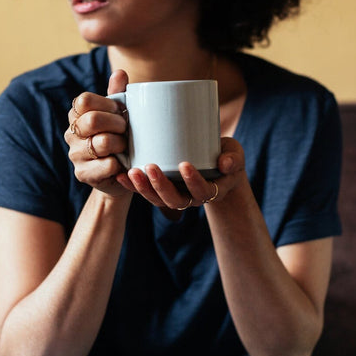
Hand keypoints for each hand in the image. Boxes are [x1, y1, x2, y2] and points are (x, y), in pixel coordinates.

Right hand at [64, 70, 130, 197]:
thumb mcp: (118, 114)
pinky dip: (121, 164)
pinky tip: (123, 163)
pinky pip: (108, 165)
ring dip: (121, 144)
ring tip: (125, 147)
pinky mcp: (83, 174)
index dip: (107, 104)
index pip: (84, 100)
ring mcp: (75, 155)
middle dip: (117, 124)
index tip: (120, 111)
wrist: (121, 173)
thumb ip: (117, 93)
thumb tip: (120, 73)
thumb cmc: (119, 137)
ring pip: (102, 143)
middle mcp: (71, 133)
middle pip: (92, 120)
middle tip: (126, 130)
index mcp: (76, 114)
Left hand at [116, 137, 245, 210]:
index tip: (185, 165)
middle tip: (151, 167)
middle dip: (161, 186)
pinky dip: (132, 186)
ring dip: (143, 188)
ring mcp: (174, 195)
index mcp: (210, 191)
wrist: (218, 167)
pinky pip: (145, 192)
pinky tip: (120, 175)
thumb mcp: (235, 155)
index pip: (202, 192)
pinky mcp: (161, 190)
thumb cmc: (226, 157)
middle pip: (175, 200)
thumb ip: (233, 159)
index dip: (193, 182)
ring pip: (157, 200)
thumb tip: (226, 163)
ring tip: (132, 172)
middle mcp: (191, 198)